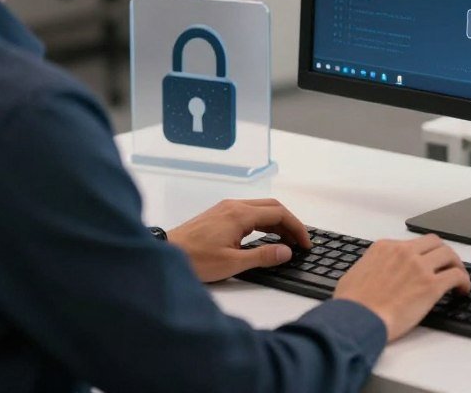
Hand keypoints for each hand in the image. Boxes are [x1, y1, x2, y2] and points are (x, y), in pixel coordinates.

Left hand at [166, 198, 310, 281]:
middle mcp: (234, 206)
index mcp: (240, 214)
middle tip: (300, 241)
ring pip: (260, 208)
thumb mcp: (232, 263)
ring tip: (286, 241)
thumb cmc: (195, 260)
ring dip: (277, 222)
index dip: (296, 227)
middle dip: (290, 222)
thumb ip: (263, 256)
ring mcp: (225, 208)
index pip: (279, 213)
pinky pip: (249, 212)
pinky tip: (265, 236)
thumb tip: (287, 251)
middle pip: (272, 206)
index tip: (305, 243)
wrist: (165, 253)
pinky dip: (263, 222)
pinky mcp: (218, 214)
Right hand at [333, 234, 470, 340]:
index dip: (423, 254)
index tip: (427, 264)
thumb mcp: (354, 274)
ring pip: (449, 254)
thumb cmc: (352, 304)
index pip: (412, 244)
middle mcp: (404, 252)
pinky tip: (462, 290)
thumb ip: (369, 268)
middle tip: (447, 266)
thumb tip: (373, 273)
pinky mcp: (431, 285)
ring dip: (456, 264)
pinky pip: (456, 276)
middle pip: (434, 242)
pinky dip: (463, 281)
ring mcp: (419, 267)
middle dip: (443, 253)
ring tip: (459, 277)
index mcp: (385, 247)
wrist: (357, 319)